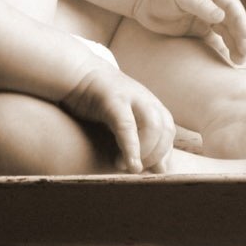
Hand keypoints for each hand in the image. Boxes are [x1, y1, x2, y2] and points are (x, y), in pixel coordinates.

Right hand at [61, 66, 176, 173]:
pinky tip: (127, 163)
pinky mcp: (113, 100)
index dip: (164, 154)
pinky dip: (131, 147)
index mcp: (150, 105)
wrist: (77, 73)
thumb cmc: (97, 102)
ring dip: (144, 152)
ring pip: (153, 126)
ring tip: (126, 166)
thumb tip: (159, 169)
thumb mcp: (122, 119)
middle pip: (165, 129)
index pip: (168, 131)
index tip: (152, 172)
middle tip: (136, 169)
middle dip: (156, 155)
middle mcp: (145, 100)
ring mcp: (131, 98)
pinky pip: (127, 126)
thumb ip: (140, 139)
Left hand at [131, 0, 245, 62]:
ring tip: (240, 61)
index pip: (230, 4)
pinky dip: (220, 51)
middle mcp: (212, 3)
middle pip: (231, 20)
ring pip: (225, 32)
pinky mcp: (196, 30)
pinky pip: (212, 41)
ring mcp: (205, 17)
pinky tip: (226, 62)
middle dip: (240, 36)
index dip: (239, 19)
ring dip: (234, 45)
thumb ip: (200, 4)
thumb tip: (221, 16)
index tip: (244, 35)